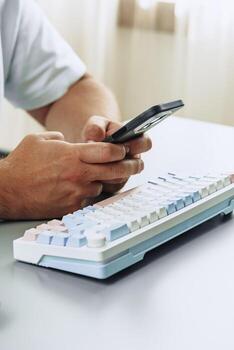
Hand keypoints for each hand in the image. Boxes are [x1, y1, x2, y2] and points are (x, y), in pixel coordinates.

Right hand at [0, 132, 143, 219]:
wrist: (8, 190)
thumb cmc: (22, 164)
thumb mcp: (40, 140)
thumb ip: (60, 138)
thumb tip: (69, 142)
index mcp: (72, 155)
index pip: (108, 151)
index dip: (120, 150)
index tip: (124, 150)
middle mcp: (78, 174)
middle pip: (114, 170)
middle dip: (130, 167)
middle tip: (138, 165)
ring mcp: (76, 192)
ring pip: (102, 186)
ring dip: (105, 182)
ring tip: (105, 177)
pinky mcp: (71, 206)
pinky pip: (89, 200)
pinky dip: (90, 195)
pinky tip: (86, 190)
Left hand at [82, 115, 151, 192]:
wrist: (85, 148)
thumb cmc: (95, 135)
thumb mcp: (95, 125)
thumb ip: (95, 127)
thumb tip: (97, 137)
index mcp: (135, 140)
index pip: (145, 143)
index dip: (136, 145)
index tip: (123, 145)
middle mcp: (132, 159)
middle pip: (136, 165)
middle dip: (121, 162)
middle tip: (106, 158)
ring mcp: (124, 173)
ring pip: (122, 178)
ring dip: (107, 172)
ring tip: (93, 164)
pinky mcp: (114, 185)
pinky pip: (111, 187)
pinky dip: (100, 181)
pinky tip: (90, 173)